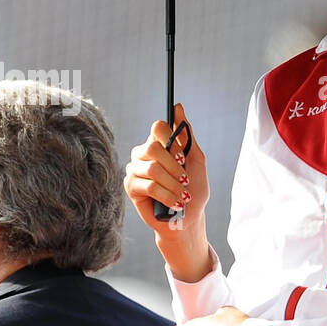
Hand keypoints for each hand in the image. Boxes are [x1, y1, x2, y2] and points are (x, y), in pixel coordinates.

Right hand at [124, 102, 208, 233]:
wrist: (188, 218)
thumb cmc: (193, 189)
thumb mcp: (196, 160)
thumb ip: (186, 135)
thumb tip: (178, 107)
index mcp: (159, 144)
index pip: (157, 127)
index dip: (171, 141)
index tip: (183, 157)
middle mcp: (143, 153)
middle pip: (153, 148)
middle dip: (174, 167)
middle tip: (185, 180)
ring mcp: (134, 169)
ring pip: (152, 169)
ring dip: (173, 185)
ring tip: (183, 195)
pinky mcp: (130, 186)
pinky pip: (147, 186)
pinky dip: (166, 195)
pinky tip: (175, 203)